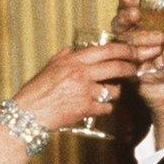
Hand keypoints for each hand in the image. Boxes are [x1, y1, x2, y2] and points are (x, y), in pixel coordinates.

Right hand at [12, 42, 138, 129]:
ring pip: (114, 90)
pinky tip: (98, 108)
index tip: (133, 51)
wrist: (28, 114)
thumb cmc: (36, 91)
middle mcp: (81, 73)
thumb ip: (64, 56)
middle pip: (116, 67)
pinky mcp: (86, 109)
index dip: (124, 49)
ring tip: (108, 93)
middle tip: (135, 69)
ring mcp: (85, 91)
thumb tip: (73, 49)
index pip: (106, 50)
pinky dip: (105, 108)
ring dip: (115, 92)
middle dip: (130, 67)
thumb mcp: (49, 67)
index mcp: (73, 61)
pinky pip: (107, 107)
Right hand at [113, 0, 163, 143]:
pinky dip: (138, 54)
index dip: (128, 2)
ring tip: (160, 40)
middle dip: (124, 15)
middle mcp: (137, 38)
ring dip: (139, 36)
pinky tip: (152, 56)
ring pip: (122, 38)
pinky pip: (125, 58)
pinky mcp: (129, 69)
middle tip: (135, 13)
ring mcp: (130, 54)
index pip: (133, 10)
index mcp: (149, 27)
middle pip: (119, 22)